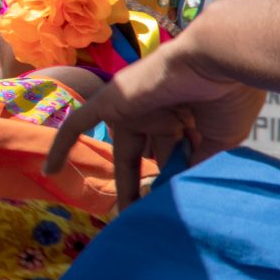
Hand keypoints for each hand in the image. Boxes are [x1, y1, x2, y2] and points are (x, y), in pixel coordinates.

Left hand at [42, 31, 268, 207]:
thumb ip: (194, 164)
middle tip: (145, 216)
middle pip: (145, 156)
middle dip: (147, 185)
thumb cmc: (228, 99)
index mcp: (183, 119)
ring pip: (125, 151)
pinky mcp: (111, 102)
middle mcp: (155, 112)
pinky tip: (50, 173)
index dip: (168, 179)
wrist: (218, 62)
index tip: (168, 205)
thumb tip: (176, 190)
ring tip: (132, 210)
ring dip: (131, 179)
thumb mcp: (217, 142)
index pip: (169, 155)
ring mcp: (131, 107)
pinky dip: (63, 146)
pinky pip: (78, 126)